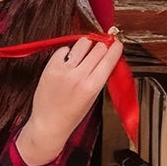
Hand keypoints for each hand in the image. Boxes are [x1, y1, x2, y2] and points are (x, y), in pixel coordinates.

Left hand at [16, 32, 123, 165]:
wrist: (49, 123)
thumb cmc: (71, 115)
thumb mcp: (92, 99)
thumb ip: (99, 79)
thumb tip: (106, 60)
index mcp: (92, 87)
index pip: (108, 60)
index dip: (114, 49)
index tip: (117, 43)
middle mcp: (78, 76)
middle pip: (97, 49)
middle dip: (102, 45)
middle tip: (103, 43)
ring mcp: (63, 70)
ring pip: (81, 45)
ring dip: (87, 44)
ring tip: (87, 48)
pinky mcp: (50, 67)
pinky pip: (63, 50)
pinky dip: (68, 51)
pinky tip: (70, 57)